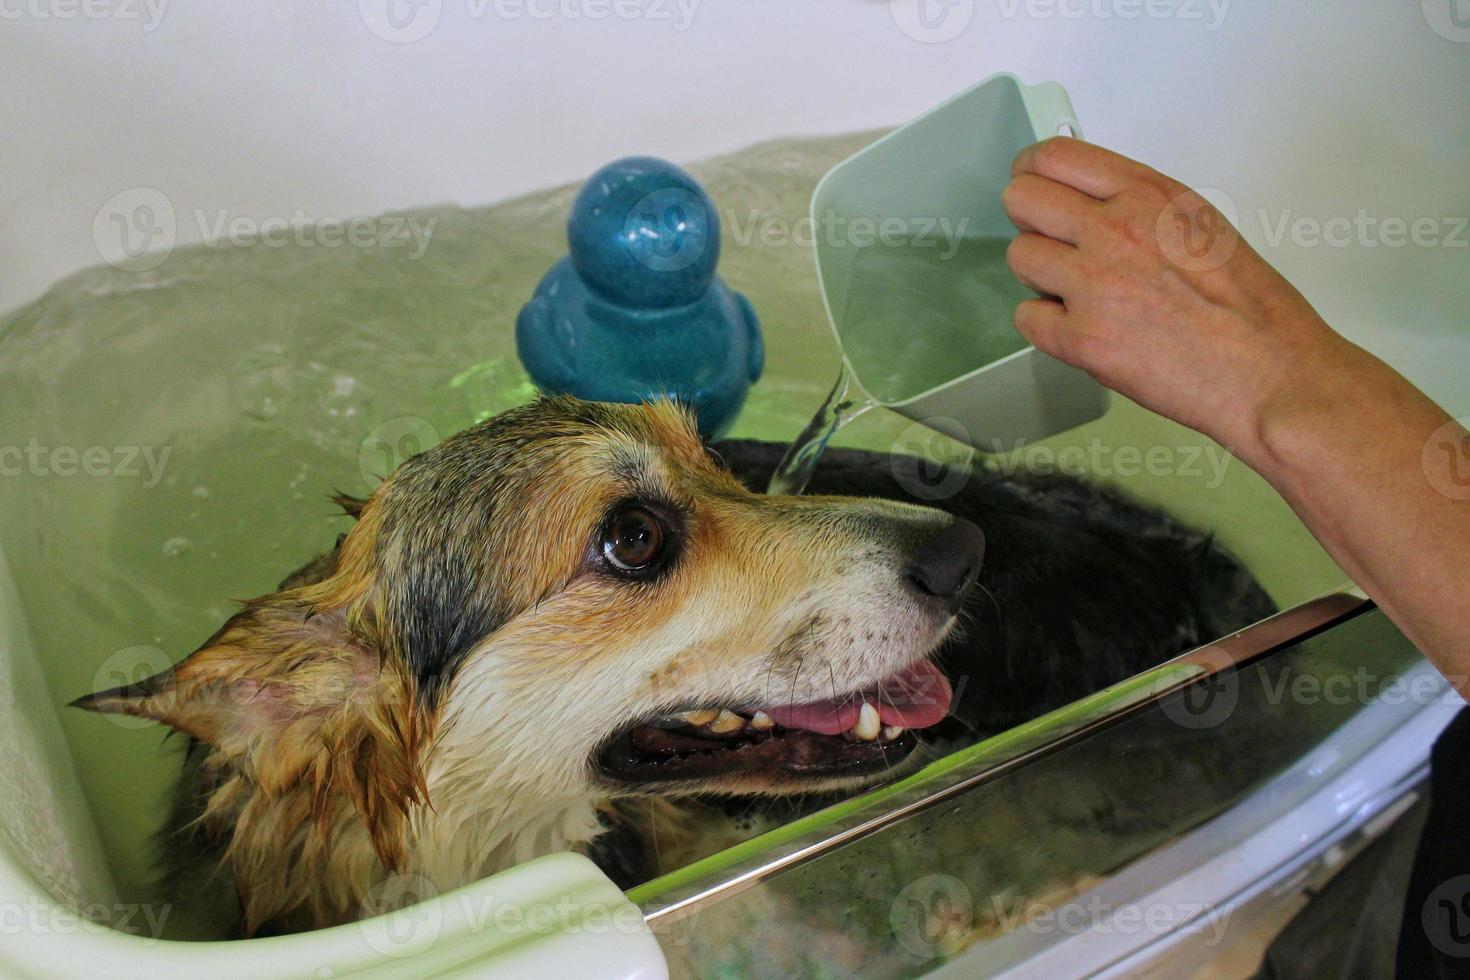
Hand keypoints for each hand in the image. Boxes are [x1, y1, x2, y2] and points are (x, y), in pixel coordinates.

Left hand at [1001, 136, 1349, 463]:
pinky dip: (1047, 325)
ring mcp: (1093, 285)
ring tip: (1079, 293)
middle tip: (1051, 241)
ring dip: (1040, 275)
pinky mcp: (1080, 339)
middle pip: (1021, 199)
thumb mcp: (1200, 223)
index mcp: (1148, 195)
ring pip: (1020, 257)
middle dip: (1030, 220)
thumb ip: (1140, 206)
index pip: (1055, 156)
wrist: (1269, 373)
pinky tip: (1082, 329)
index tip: (1032, 182)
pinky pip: (1026, 317)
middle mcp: (1115, 231)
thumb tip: (1089, 200)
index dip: (1033, 171)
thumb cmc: (1251, 308)